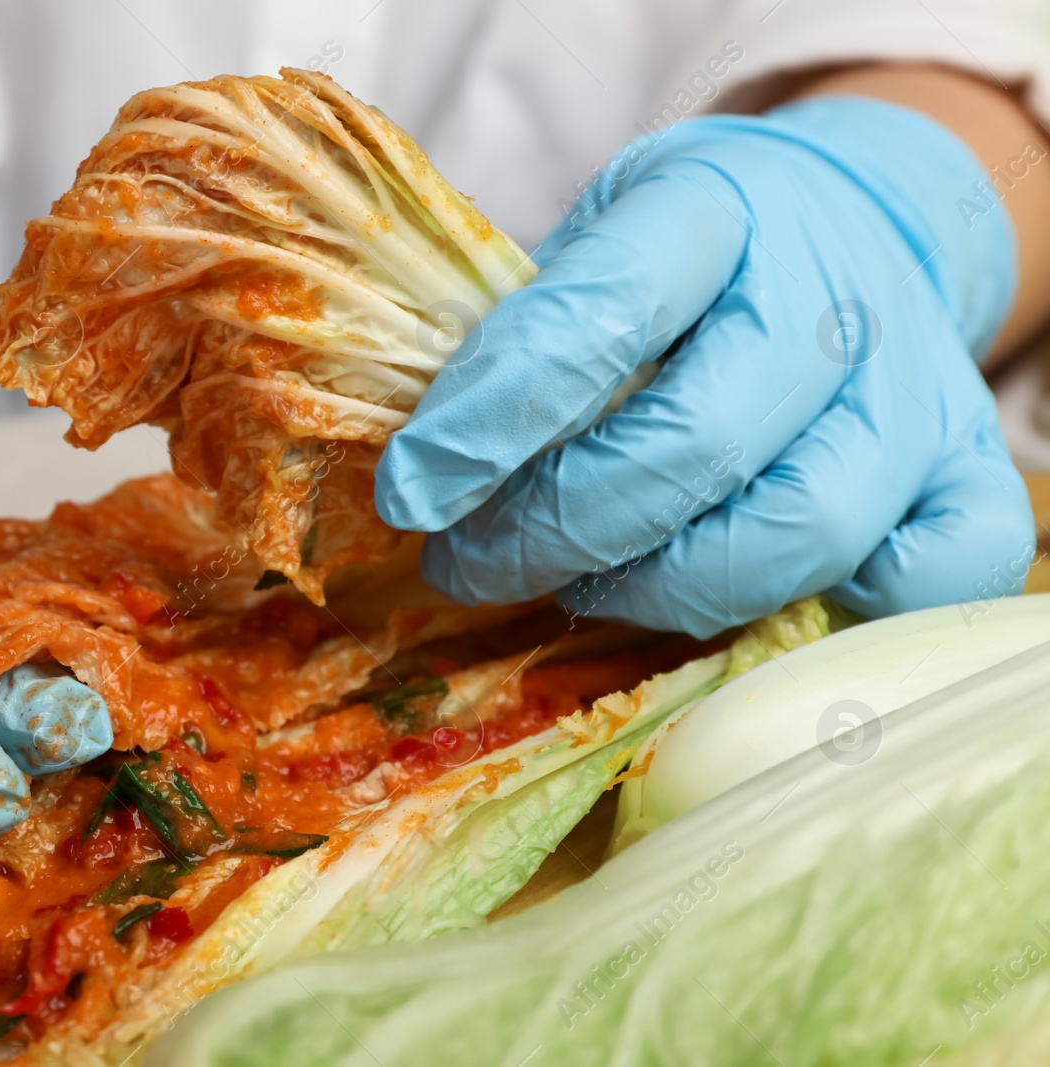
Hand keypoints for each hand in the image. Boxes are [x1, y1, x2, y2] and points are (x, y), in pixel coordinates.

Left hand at [374, 94, 1035, 635]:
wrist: (841, 224)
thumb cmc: (684, 260)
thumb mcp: (592, 249)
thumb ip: (523, 345)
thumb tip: (422, 480)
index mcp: (712, 208)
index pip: (598, 317)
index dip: (492, 419)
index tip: (411, 493)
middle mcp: (830, 292)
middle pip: (697, 444)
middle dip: (556, 530)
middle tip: (471, 563)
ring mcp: (916, 384)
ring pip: (799, 528)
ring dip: (660, 587)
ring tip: (578, 586)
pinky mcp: (972, 463)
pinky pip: (935, 573)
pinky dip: (835, 607)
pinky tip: (737, 593)